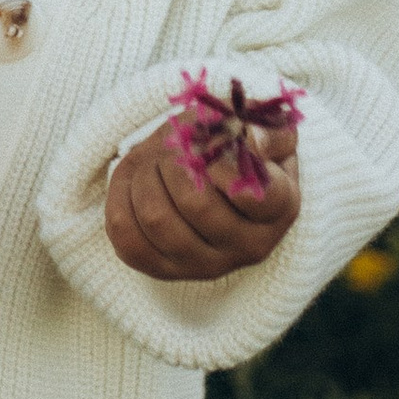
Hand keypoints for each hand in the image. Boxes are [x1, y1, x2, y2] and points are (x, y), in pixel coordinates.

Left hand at [106, 118, 301, 282]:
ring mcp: (206, 265)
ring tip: (154, 162)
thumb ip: (266, 130)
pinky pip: (125, 234)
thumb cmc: (232, 148)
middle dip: (173, 160)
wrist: (206, 178)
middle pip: (195, 203)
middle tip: (173, 146)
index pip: (253, 195)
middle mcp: (248, 247)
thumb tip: (254, 141)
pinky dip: (120, 197)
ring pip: (156, 218)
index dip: (222, 162)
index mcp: (278, 210)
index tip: (211, 142)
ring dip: (145, 175)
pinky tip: (134, 183)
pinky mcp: (163, 269)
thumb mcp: (256, 130)